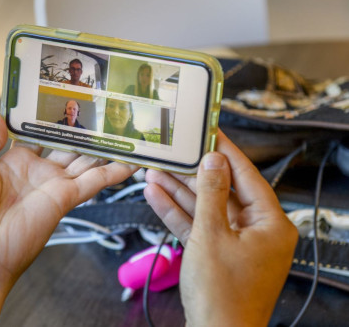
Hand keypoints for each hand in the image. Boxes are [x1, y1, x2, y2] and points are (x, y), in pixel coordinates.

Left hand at [0, 113, 136, 322]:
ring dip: (105, 149)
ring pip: (87, 160)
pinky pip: (95, 181)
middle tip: (104, 114)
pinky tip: (130, 162)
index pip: (41, 135)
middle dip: (85, 132)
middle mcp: (40, 170)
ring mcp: (56, 184)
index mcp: (16, 160)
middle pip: (70, 146)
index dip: (53, 121)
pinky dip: (114, 172)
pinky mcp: (66, 198)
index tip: (67, 103)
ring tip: (122, 133)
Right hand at [144, 131, 297, 326]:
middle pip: (222, 190)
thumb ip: (211, 193)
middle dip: (193, 173)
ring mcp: (236, 241)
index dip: (225, 151)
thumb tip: (213, 161)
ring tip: (157, 171)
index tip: (211, 131)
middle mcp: (257, 230)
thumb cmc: (223, 297)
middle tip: (177, 152)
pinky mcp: (218, 251)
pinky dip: (179, 212)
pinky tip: (157, 195)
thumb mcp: (212, 235)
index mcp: (270, 224)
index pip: (246, 175)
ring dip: (180, 191)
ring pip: (206, 206)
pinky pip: (198, 224)